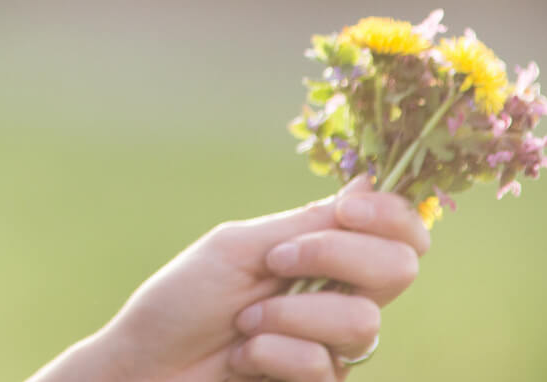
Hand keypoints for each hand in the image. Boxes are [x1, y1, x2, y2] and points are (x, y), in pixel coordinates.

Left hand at [70, 177, 426, 381]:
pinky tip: (241, 356)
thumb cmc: (183, 300)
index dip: (391, 216)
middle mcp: (339, 297)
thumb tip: (369, 183)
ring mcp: (333, 346)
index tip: (346, 212)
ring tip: (243, 322)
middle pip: (398, 269)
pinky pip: (321, 364)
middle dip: (333, 257)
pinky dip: (270, 352)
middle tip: (273, 264)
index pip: (399, 232)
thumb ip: (308, 225)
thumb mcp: (241, 248)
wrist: (147, 363)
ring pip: (360, 321)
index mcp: (322, 254)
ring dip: (286, 314)